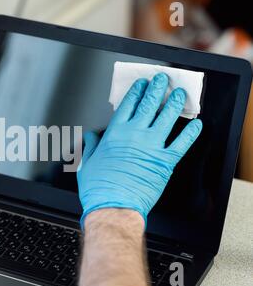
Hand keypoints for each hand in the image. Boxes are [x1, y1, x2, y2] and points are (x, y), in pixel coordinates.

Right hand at [77, 73, 202, 227]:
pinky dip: (191, 133)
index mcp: (115, 133)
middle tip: (163, 80)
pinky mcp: (165, 161)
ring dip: (175, 103)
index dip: (137, 91)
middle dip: (157, 89)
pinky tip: (196, 124)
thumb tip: (90, 136)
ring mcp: (152, 147)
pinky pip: (182, 143)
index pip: (128, 105)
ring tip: (180, 94)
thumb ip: (91, 146)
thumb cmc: (99, 187)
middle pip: (149, 105)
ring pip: (167, 118)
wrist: (114, 206)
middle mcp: (135, 135)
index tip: (142, 84)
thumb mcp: (88, 162)